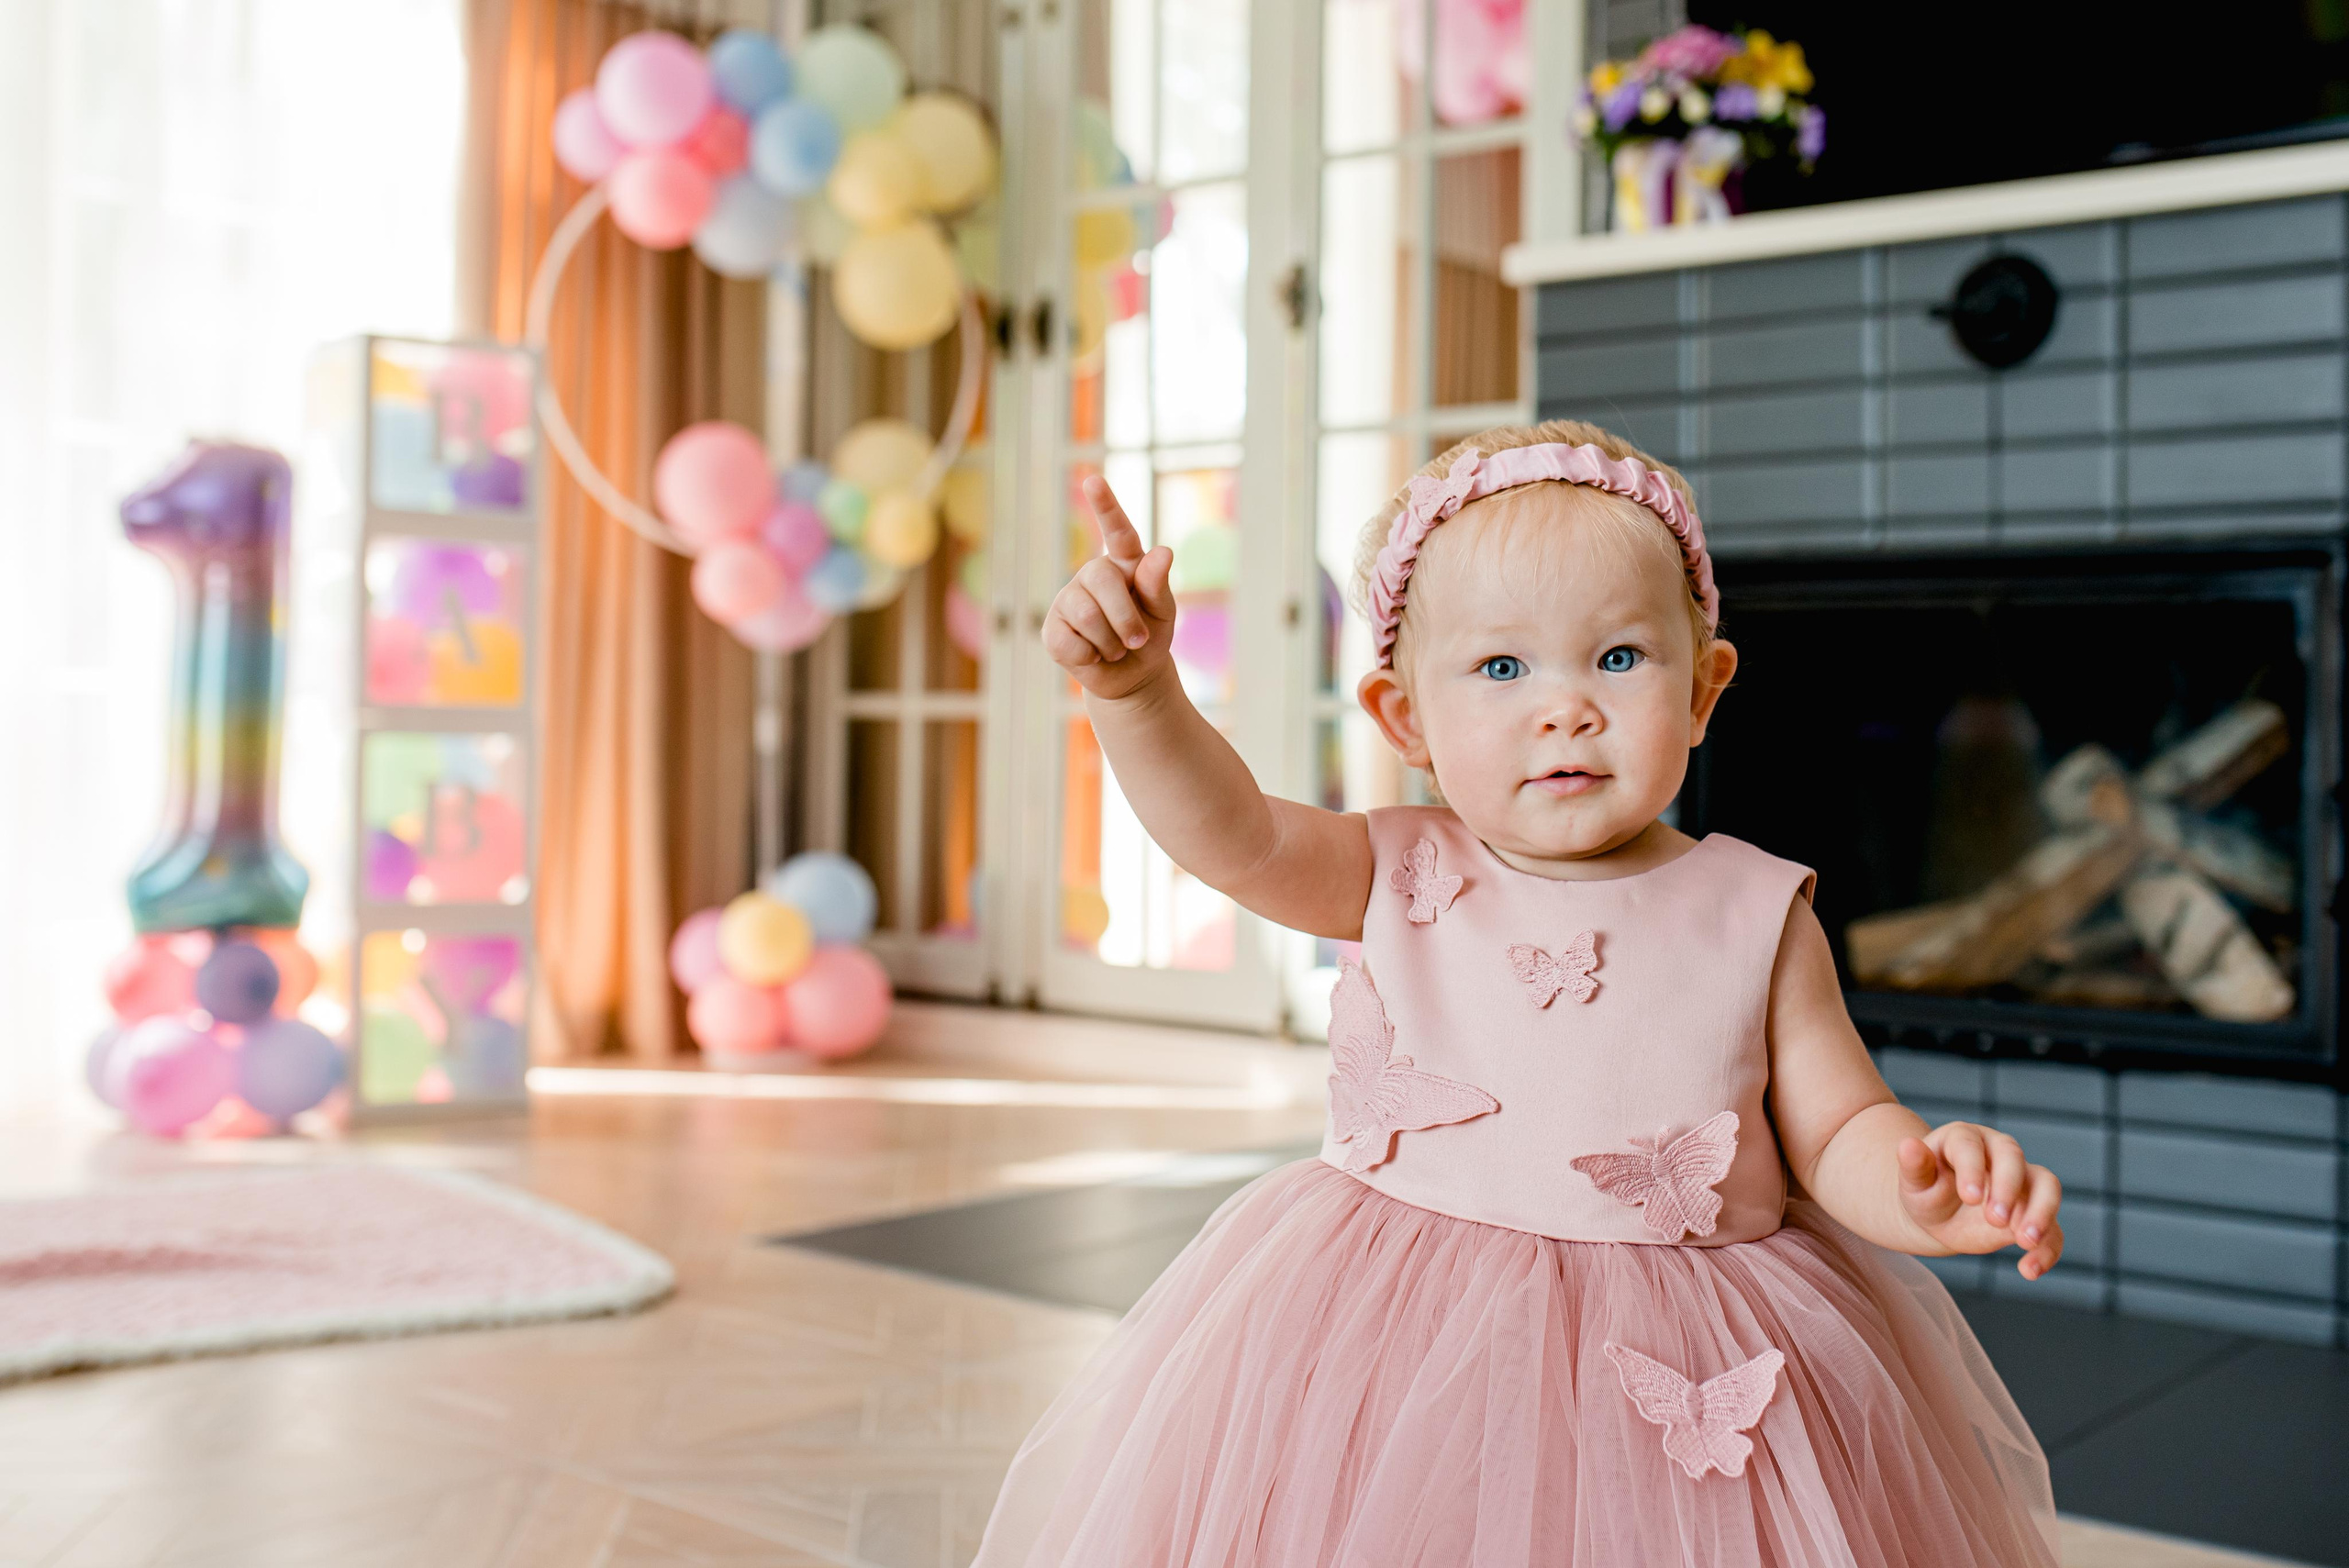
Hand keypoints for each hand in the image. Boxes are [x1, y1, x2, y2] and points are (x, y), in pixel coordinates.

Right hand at [1042, 475, 1177, 700]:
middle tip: (1138, 640)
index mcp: (1124, 563)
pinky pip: (1070, 641)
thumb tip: (1162, 552)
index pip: (1117, 531)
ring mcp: (1068, 599)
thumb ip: (1158, 585)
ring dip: (1111, 642)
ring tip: (1116, 649)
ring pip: (1086, 614)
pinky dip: (1090, 657)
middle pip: (1102, 580)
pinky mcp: (1052, 628)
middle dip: (1126, 617)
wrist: (1131, 678)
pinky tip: (1093, 655)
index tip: (1093, 481)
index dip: (1105, 506)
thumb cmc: (1149, 636)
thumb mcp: (1163, 612)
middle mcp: (1092, 575)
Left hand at [1897, 1121, 2064, 1279]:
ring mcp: (2022, 1181)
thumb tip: (1907, 1145)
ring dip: (2041, 1213)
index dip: (1972, 1168)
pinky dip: (2047, 1249)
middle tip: (1995, 1219)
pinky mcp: (2034, 1212)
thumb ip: (1913, 1166)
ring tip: (2025, 1242)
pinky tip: (2029, 1270)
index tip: (1969, 1198)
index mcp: (1964, 1139)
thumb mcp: (1914, 1182)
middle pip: (2014, 1158)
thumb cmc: (1925, 1191)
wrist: (1939, 1214)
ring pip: (2046, 1186)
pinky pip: (2052, 1228)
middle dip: (2008, 1188)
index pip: (1971, 1145)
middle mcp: (1998, 1152)